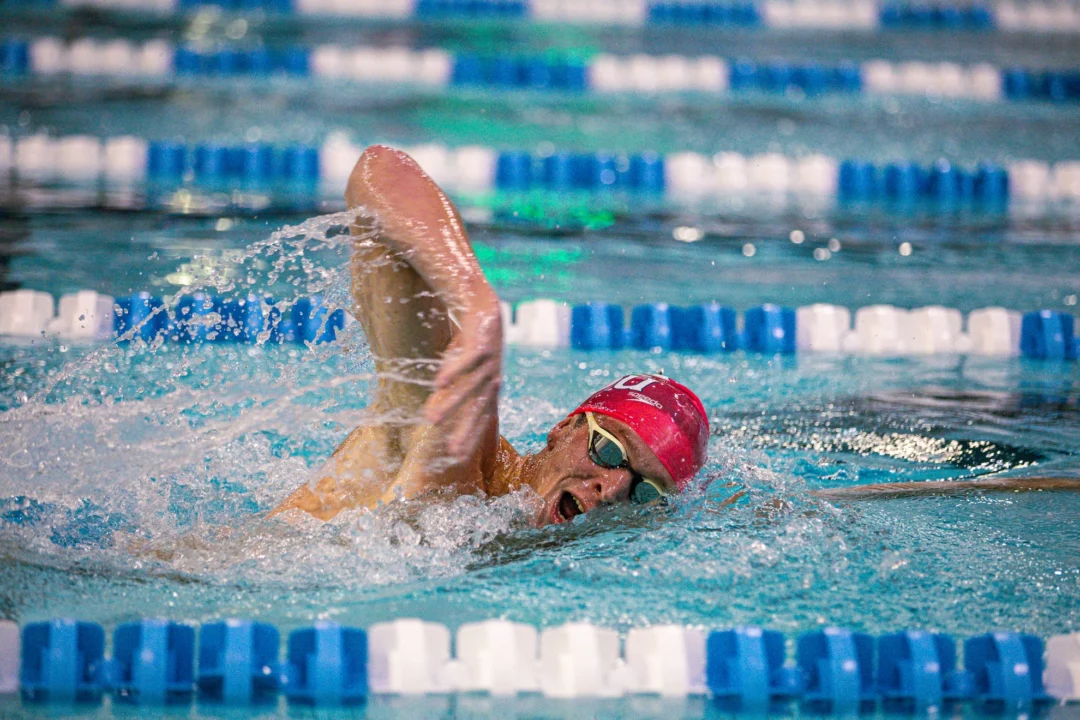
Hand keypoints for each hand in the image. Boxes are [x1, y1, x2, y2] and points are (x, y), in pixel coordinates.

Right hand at [423, 289, 502, 464]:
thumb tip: (431, 418)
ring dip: (450, 404)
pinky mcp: (481, 345)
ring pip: (468, 387)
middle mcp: (491, 381)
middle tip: (451, 452)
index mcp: (489, 390)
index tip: (456, 458)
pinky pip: (466, 361)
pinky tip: (438, 382)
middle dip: (464, 431)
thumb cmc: (470, 344)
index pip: (481, 420)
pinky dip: (453, 371)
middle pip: (477, 410)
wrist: (483, 308)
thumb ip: (448, 395)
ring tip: (430, 420)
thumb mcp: (459, 374)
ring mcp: (488, 364)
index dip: (470, 438)